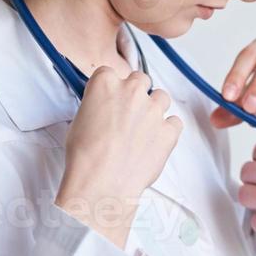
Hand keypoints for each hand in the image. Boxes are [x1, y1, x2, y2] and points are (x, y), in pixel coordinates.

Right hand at [56, 67, 182, 248]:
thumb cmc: (85, 156)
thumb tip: (105, 109)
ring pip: (161, 97)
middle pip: (140, 80)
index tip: (111, 99)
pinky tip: (155, 142)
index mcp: (105, 83)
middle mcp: (132, 91)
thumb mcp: (79, 121)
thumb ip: (98, 105)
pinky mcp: (169, 129)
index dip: (111, 88)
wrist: (101, 183)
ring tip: (143, 130)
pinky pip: (175, 122)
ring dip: (154, 109)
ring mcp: (154, 109)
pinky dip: (168, 130)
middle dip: (136, 93)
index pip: (110, 73)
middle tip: (128, 114)